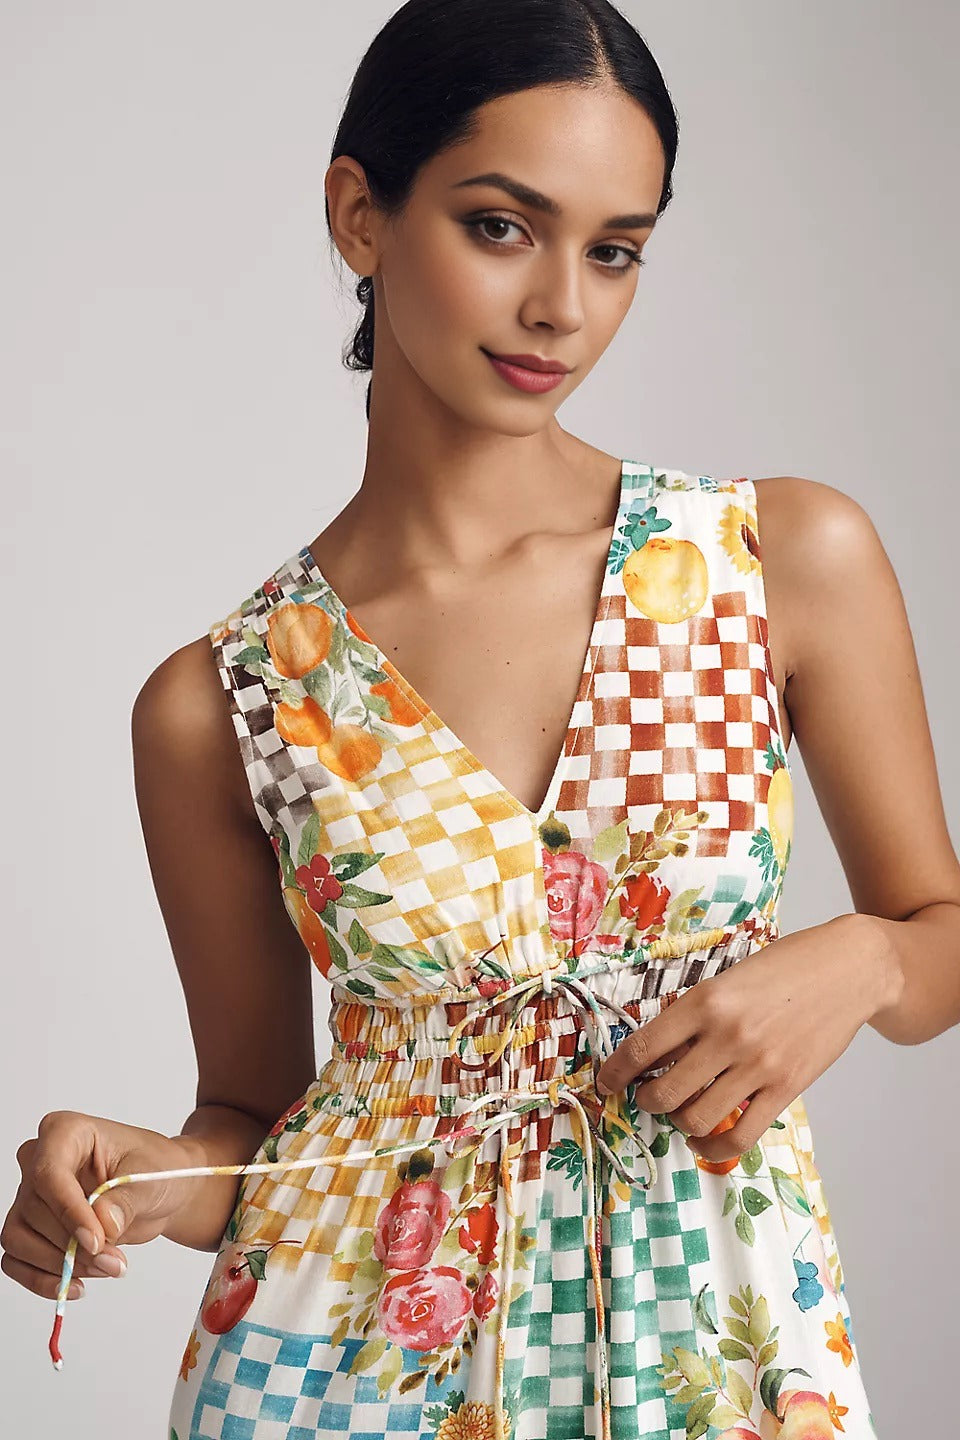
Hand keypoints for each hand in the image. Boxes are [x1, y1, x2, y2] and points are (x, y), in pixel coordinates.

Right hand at [1, 1110, 195, 1301]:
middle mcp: (38, 1161)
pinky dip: (42, 1279)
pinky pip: (16, 1260)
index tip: (96, 1240)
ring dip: (60, 1264)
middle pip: (34, 1211)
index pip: (49, 1173)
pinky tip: (76, 1284)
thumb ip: (125, 1198)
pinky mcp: (30, 1228)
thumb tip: (103, 1223)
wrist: (158, 1191)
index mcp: (65, 1132)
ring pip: (18, 1238)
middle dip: (74, 1245)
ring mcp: (30, 1196)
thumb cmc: (153, 1170)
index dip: (69, 1211)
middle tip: (114, 1261)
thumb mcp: (151, 1175)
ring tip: (106, 1267)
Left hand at [594, 915, 889, 1162]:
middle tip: (647, 1097)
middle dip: (646, 1101)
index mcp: (705, 1001)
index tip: (607, 1082)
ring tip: (679, 1112)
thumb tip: (658, 1050)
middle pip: (665, 1092)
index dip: (616, 1071)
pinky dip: (713, 1148)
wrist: (848, 970)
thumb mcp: (730, 976)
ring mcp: (758, 1066)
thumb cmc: (786, 967)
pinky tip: (704, 1142)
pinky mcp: (786, 1088)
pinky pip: (739, 1135)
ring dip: (678, 1122)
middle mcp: (727, 1035)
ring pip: (696, 1118)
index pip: (643, 1047)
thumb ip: (697, 1012)